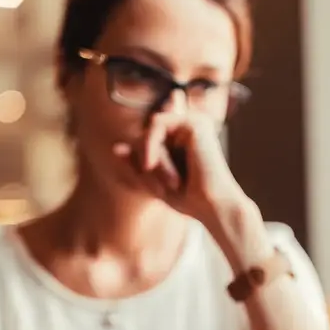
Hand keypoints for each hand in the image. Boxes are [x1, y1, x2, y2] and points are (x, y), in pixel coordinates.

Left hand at [113, 112, 249, 224]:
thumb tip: (116, 147)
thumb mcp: (153, 182)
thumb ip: (135, 164)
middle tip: (162, 188)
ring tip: (169, 181)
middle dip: (144, 162)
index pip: (145, 140)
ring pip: (148, 130)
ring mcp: (194, 122)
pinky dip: (150, 146)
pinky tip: (153, 165)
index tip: (152, 186)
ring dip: (150, 158)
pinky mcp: (195, 122)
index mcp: (183, 139)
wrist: (214, 207)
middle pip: (144, 134)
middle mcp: (189, 127)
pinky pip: (156, 124)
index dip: (138, 162)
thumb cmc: (189, 199)